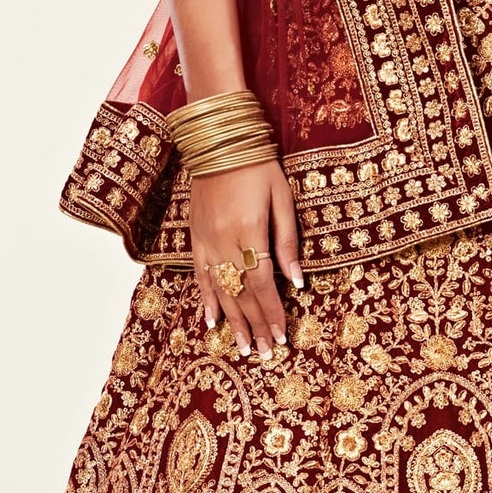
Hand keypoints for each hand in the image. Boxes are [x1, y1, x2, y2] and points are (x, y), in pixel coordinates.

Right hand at [189, 161, 303, 359]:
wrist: (218, 141)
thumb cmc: (258, 165)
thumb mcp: (282, 198)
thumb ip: (287, 241)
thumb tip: (296, 281)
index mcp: (249, 230)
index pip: (263, 283)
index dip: (272, 312)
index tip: (281, 335)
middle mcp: (224, 240)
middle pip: (241, 293)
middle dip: (255, 325)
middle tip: (264, 351)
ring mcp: (205, 240)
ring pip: (220, 290)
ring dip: (232, 321)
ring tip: (241, 347)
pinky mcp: (195, 236)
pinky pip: (199, 274)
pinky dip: (205, 299)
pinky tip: (212, 320)